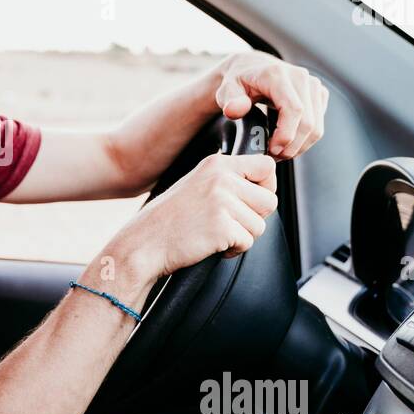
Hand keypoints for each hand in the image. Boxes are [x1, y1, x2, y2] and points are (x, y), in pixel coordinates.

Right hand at [115, 153, 278, 281]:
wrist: (144, 243)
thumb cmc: (170, 219)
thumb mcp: (198, 184)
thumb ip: (227, 180)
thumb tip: (264, 188)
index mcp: (216, 163)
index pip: (267, 166)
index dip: (266, 186)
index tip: (251, 200)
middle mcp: (221, 178)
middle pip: (269, 200)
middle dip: (254, 218)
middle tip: (228, 223)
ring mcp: (221, 202)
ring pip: (260, 225)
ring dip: (242, 236)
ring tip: (215, 234)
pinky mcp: (221, 227)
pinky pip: (248, 242)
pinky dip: (233, 250)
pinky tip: (212, 245)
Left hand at [212, 52, 328, 159]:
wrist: (251, 69)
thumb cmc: (238, 81)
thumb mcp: (226, 90)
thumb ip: (229, 100)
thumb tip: (236, 109)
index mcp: (277, 74)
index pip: (294, 110)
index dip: (286, 135)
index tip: (272, 150)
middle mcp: (300, 77)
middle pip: (308, 123)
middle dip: (291, 146)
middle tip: (272, 156)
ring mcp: (313, 85)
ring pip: (316, 128)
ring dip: (298, 146)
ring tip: (277, 151)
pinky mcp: (319, 94)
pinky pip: (318, 125)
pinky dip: (304, 139)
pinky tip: (286, 140)